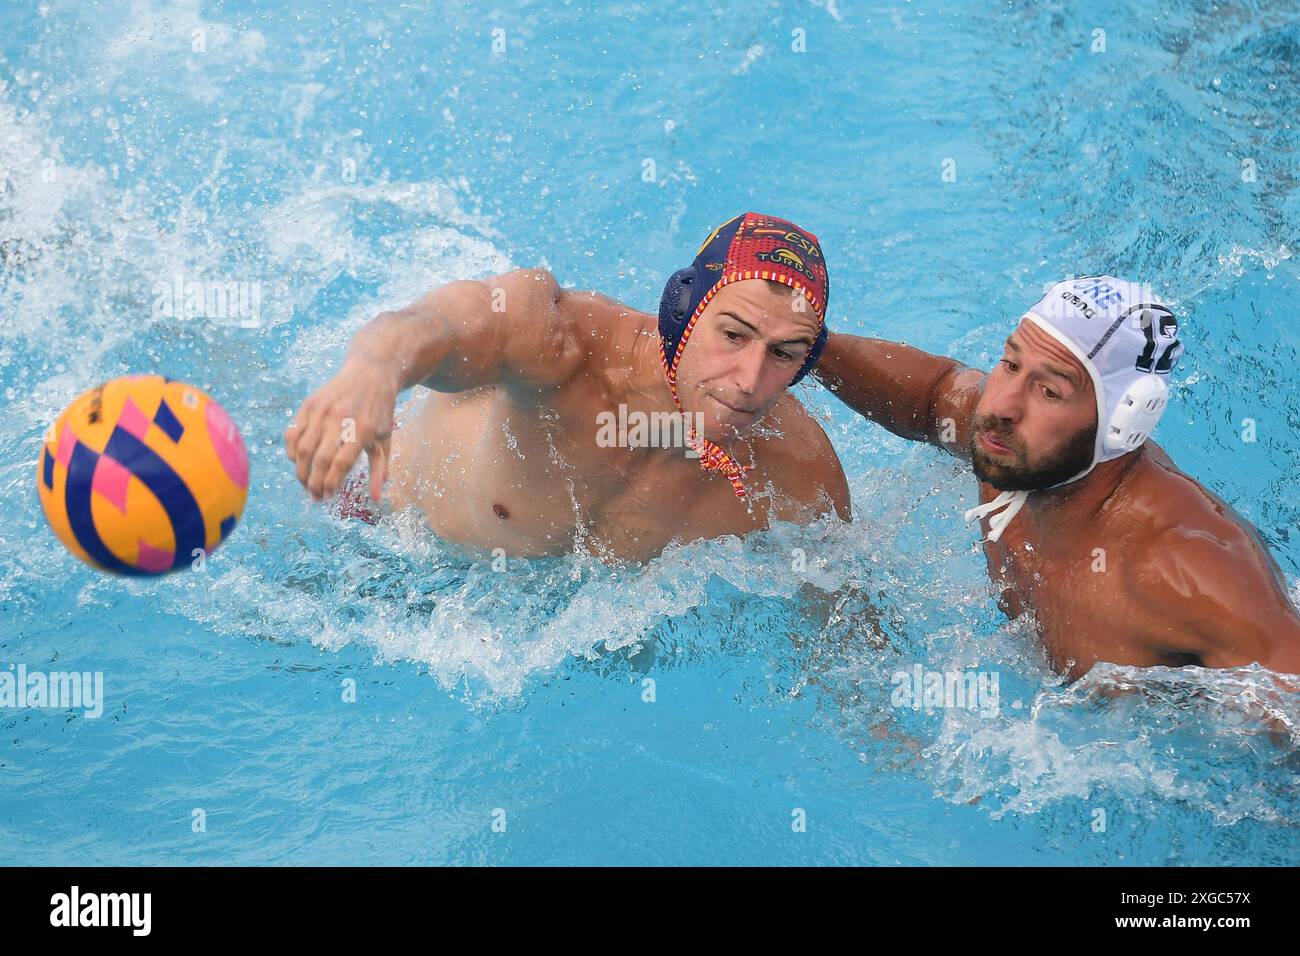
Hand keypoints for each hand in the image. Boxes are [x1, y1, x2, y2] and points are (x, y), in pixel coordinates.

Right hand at [284, 357, 398, 501]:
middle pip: (319, 459)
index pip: (340, 464)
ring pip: (302, 448)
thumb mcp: (385, 439)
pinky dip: (292, 451)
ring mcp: (321, 411)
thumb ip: (380, 470)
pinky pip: (293, 433)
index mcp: (362, 430)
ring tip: (305, 482)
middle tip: (314, 495)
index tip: (328, 496)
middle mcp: (340, 420)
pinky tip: (297, 462)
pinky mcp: (309, 405)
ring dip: (300, 470)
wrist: (370, 373)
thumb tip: (377, 499)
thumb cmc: (379, 412)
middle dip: (313, 482)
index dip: (331, 483)